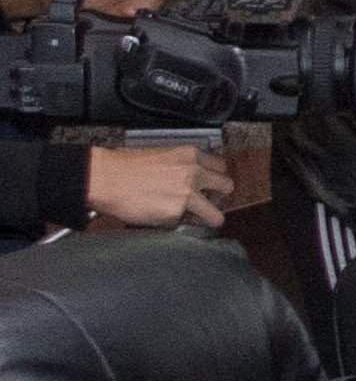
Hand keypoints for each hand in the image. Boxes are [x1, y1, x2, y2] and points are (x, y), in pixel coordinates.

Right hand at [79, 142, 228, 232]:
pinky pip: (184, 225)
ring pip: (216, 216)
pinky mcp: (175, 213)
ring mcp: (187, 194)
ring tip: (190, 218)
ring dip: (205, 219)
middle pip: (227, 187)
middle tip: (205, 202)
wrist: (102, 178)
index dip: (214, 179)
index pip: (220, 167)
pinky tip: (159, 216)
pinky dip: (174, 224)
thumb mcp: (160, 156)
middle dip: (217, 197)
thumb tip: (196, 181)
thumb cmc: (122, 167)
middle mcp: (193, 173)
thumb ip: (182, 167)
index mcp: (189, 155)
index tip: (209, 185)